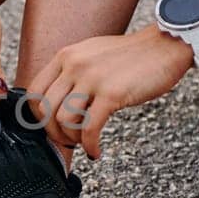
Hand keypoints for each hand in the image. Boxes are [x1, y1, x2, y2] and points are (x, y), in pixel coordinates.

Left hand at [26, 29, 193, 158]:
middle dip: (53, 133)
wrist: (165, 46)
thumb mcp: (92, 55)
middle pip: (45, 109)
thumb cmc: (132, 56)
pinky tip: (96, 151)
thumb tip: (58, 104)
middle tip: (67, 142)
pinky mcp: (112, 93)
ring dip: (70, 140)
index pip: (34, 91)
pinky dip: (89, 145)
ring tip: (83, 144)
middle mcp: (74, 65)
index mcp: (66, 56)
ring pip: (62, 119)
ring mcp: (92, 78)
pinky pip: (89, 128)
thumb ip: (72, 73)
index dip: (37, 117)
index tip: (50, 129)